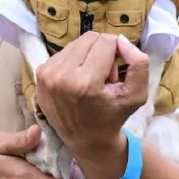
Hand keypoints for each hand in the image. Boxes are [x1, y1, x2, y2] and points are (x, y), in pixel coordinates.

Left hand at [34, 33, 148, 157]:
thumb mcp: (137, 95)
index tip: (115, 75)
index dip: (117, 52)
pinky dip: (74, 61)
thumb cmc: (113, 116)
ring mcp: (47, 75)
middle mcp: (61, 76)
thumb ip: (139, 64)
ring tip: (91, 79)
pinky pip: (63, 52)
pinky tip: (78, 80)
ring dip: (88, 56)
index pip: (106, 42)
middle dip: (102, 52)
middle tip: (104, 77)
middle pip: (90, 38)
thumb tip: (120, 40)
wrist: (87, 140)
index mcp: (85, 83)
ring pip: (76, 43)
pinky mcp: (40, 74)